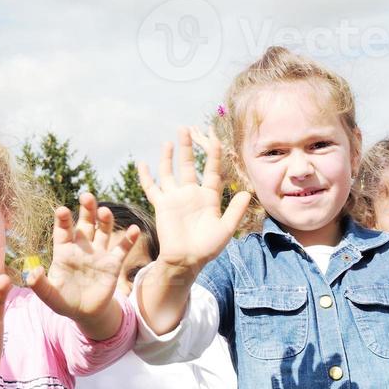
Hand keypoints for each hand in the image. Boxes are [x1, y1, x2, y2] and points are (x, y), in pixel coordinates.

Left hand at [27, 192, 136, 332]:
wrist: (86, 313)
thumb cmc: (64, 302)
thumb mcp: (50, 296)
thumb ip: (40, 285)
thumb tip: (31, 273)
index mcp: (64, 252)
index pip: (63, 231)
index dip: (63, 220)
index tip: (62, 210)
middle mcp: (82, 248)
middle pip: (85, 224)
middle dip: (86, 211)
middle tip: (86, 196)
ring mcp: (98, 254)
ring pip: (103, 231)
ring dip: (105, 221)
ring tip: (105, 212)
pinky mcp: (113, 264)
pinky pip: (122, 249)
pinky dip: (129, 239)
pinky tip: (135, 229)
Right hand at [138, 128, 252, 271]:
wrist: (186, 260)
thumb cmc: (207, 247)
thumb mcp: (226, 229)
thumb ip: (235, 211)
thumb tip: (246, 193)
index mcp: (209, 197)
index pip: (212, 171)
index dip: (214, 156)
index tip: (215, 139)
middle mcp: (191, 194)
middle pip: (189, 165)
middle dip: (189, 147)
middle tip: (186, 128)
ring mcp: (175, 198)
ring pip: (170, 172)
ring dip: (169, 157)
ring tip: (169, 141)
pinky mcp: (162, 205)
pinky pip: (152, 188)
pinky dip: (146, 176)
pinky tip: (142, 164)